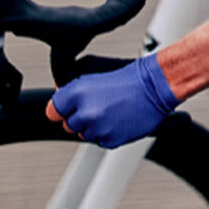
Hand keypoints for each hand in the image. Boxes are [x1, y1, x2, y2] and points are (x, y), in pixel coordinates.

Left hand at [46, 54, 181, 148]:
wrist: (155, 86)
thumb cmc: (128, 75)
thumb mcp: (95, 67)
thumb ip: (71, 82)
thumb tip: (58, 92)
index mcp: (77, 92)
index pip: (53, 111)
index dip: (62, 108)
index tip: (69, 106)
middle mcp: (85, 112)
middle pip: (68, 124)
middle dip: (79, 116)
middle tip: (98, 105)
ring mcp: (98, 128)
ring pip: (84, 134)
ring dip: (93, 126)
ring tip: (111, 111)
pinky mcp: (111, 140)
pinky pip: (100, 141)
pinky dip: (107, 133)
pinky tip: (118, 119)